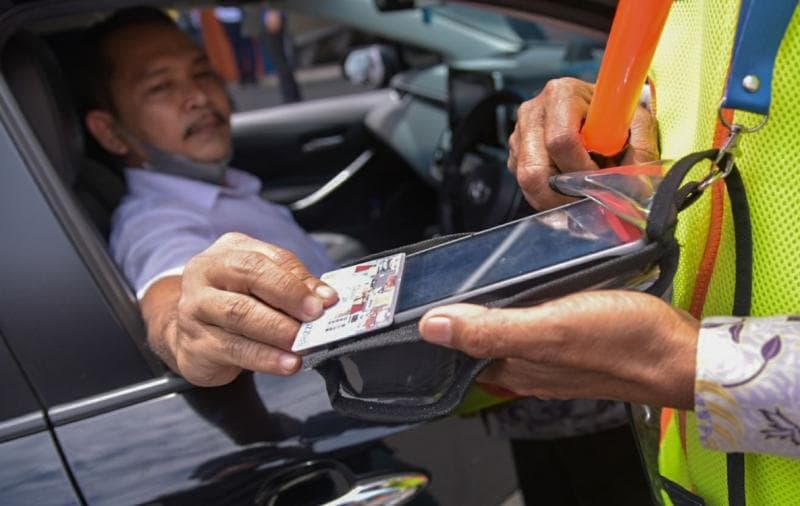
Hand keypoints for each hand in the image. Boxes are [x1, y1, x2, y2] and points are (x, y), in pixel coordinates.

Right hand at [141, 233, 336, 385]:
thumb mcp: (262, 284)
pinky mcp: (196, 344)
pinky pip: (234, 350)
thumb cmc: (233, 301)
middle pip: (250, 277)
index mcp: (228, 252)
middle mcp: (205, 274)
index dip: (297, 280)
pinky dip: (266, 358)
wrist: (187, 333)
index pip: (265, 259)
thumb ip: (294, 284)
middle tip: (315, 318)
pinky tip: (286, 363)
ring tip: (303, 343)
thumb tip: (325, 297)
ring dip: (278, 331)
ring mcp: (195, 309)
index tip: (326, 300)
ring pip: (240, 315)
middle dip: (289, 298)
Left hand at [418, 290, 697, 408]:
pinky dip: (528, 302)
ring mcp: (552, 355)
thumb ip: (490, 330)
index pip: (459, 348)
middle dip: (465, 309)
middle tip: (455, 269)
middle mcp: (527, 366)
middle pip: (482, 337)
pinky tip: (534, 281)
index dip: (440, 323)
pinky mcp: (576, 340)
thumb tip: (431, 327)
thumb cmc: (619, 340)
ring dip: (497, 303)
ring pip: (510, 327)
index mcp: (513, 367)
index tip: (422, 292)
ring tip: (487, 267)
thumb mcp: (548, 329)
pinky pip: (539, 321)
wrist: (682, 352)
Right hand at [508, 78, 658, 209]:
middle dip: (564, 192)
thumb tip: (635, 185)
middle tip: (587, 196)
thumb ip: (641, 149)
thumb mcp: (637, 123)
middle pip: (534, 169)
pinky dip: (546, 196)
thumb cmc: (615, 116)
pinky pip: (524, 186)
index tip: (600, 176)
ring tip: (579, 193)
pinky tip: (566, 188)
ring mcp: (519, 133)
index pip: (561, 140)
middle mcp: (533, 111)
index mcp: (562, 94)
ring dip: (555, 197)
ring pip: (527, 182)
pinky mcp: (515, 153)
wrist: (599, 111)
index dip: (582, 168)